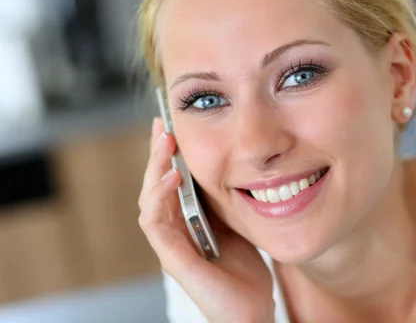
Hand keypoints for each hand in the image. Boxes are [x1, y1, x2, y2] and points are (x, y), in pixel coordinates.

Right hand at [138, 118, 273, 321]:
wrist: (251, 309)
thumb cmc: (243, 269)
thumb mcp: (236, 222)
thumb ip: (225, 199)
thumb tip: (233, 164)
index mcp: (186, 220)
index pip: (169, 181)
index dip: (167, 154)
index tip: (171, 125)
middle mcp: (173, 230)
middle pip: (155, 185)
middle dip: (156, 153)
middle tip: (162, 125)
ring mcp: (170, 244)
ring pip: (150, 199)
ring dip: (154, 168)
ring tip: (164, 142)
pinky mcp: (173, 258)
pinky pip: (156, 223)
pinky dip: (160, 197)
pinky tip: (172, 176)